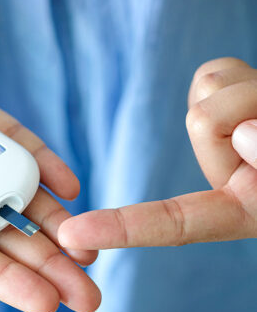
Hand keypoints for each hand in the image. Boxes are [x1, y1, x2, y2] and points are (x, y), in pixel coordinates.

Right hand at [0, 47, 100, 311]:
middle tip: (87, 291)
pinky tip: (69, 187)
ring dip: (57, 221)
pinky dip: (44, 164)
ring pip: (22, 194)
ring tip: (88, 248)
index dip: (10, 283)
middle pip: (10, 235)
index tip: (49, 302)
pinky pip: (18, 143)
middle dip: (50, 263)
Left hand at [59, 57, 256, 249]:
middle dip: (245, 113)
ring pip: (204, 99)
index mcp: (240, 211)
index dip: (124, 229)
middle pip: (202, 125)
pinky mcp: (217, 98)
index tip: (73, 237)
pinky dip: (239, 78)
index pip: (173, 224)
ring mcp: (216, 135)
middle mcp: (221, 174)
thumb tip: (247, 135)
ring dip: (252, 94)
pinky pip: (211, 75)